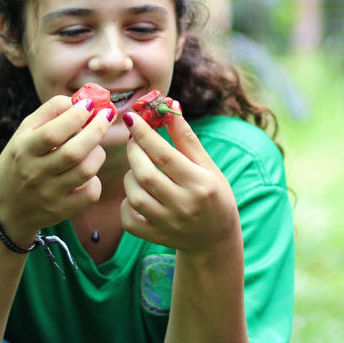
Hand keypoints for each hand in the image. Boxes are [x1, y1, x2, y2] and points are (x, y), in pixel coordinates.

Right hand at [0, 96, 112, 244]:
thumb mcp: (23, 134)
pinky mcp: (61, 210)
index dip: (75, 116)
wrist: (6, 208)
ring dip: (98, 153)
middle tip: (106, 116)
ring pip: (86, 171)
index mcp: (23, 150)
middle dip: (96, 131)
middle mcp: (34, 173)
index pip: (53, 133)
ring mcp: (49, 194)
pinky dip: (95, 181)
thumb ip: (48, 113)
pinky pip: (90, 194)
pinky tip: (88, 173)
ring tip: (95, 146)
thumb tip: (77, 101)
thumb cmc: (20, 161)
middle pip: (74, 152)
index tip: (89, 105)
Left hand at [120, 109, 240, 253]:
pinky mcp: (155, 237)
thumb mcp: (207, 165)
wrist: (216, 237)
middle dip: (133, 152)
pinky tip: (136, 194)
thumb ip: (186, 138)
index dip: (144, 135)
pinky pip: (129, 220)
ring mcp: (168, 223)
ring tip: (138, 169)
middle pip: (145, 175)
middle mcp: (184, 205)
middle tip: (133, 141)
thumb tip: (171, 105)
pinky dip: (126, 204)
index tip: (131, 117)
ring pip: (134, 196)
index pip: (165, 155)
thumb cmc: (213, 193)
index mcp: (200, 183)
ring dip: (130, 177)